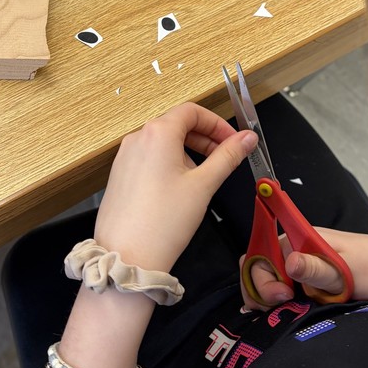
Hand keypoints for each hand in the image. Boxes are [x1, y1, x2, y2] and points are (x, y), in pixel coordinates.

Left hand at [94, 103, 256, 274]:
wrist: (127, 256)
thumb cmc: (163, 222)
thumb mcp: (204, 185)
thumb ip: (228, 156)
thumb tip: (247, 138)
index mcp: (157, 133)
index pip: (192, 111)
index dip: (217, 123)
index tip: (233, 141)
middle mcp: (137, 139)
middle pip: (177, 124)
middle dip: (205, 137)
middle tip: (225, 157)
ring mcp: (125, 157)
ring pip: (163, 142)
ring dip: (188, 151)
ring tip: (204, 177)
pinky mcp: (121, 174)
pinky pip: (149, 157)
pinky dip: (170, 163)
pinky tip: (181, 188)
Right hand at [241, 228, 367, 309]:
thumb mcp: (349, 271)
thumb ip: (317, 268)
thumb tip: (289, 262)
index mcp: (301, 239)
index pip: (261, 253)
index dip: (263, 276)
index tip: (281, 297)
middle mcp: (298, 252)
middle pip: (260, 269)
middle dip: (261, 291)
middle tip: (282, 308)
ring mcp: (303, 270)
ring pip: (271, 284)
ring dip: (271, 302)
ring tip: (286, 315)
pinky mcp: (310, 285)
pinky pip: (285, 295)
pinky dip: (280, 307)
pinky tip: (284, 317)